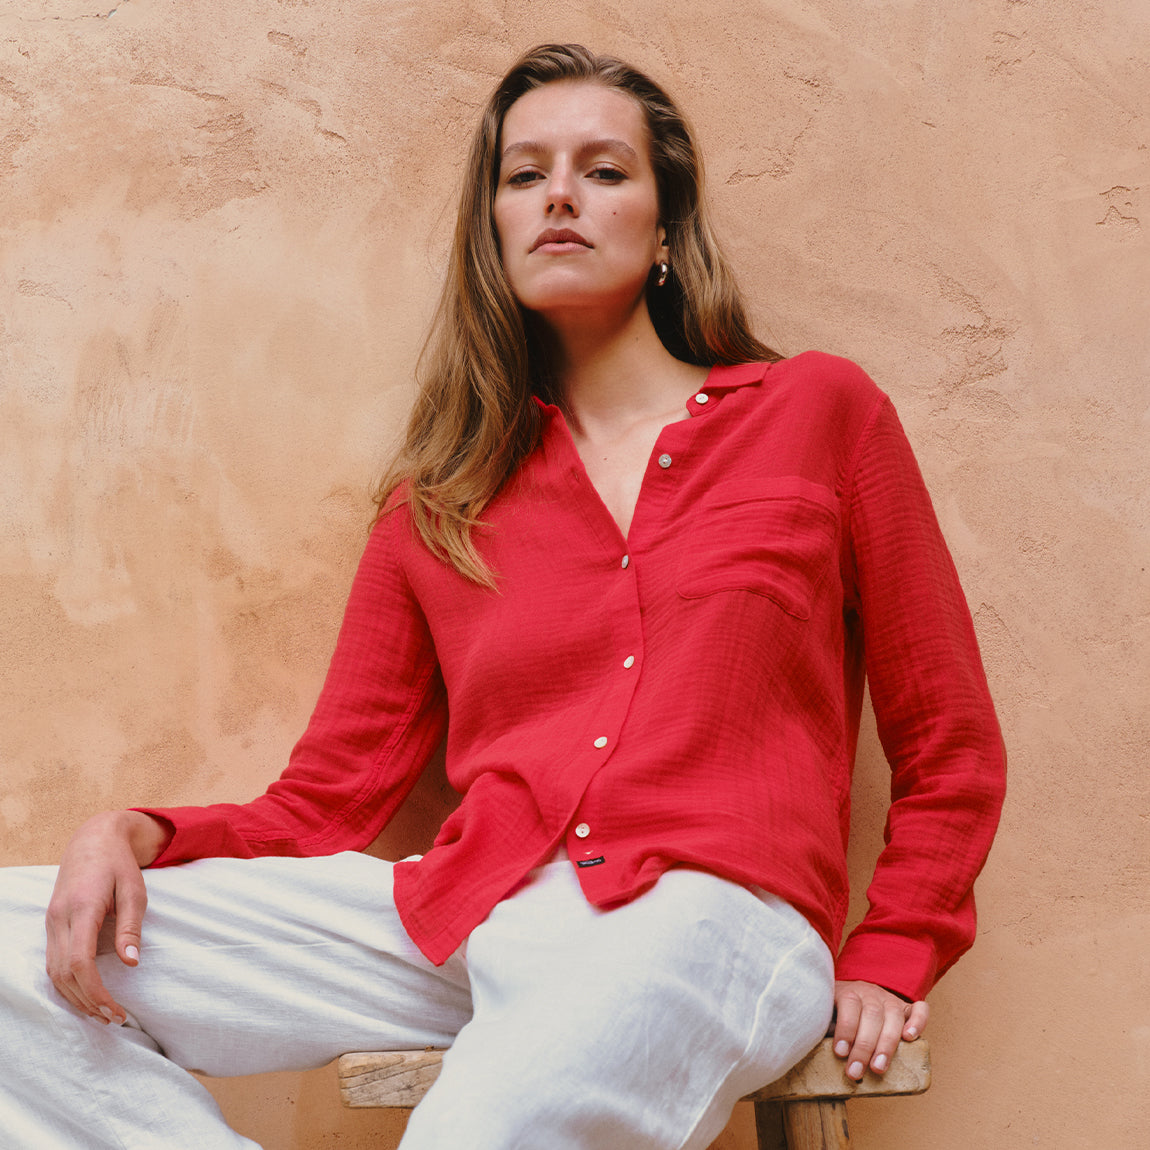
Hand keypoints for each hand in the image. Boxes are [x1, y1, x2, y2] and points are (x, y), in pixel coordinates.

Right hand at [45, 810, 169, 1024]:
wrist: (93, 840)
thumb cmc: (119, 864)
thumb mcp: (135, 891)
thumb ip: (131, 928)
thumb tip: (131, 964)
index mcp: (82, 909)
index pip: (80, 962)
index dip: (95, 992)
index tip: (115, 1010)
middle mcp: (59, 918)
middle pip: (63, 974)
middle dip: (87, 1002)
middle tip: (113, 1019)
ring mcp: (51, 922)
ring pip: (53, 972)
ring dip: (74, 997)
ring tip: (101, 1013)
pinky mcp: (51, 925)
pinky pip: (52, 962)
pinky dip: (66, 983)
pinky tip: (84, 994)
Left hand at [831, 979, 928, 1080]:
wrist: (853, 992)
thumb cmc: (837, 1011)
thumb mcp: (827, 1015)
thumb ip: (827, 1028)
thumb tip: (827, 1053)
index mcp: (849, 992)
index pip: (849, 1005)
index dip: (845, 1029)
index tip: (840, 1052)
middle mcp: (870, 993)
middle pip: (872, 1015)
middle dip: (864, 1046)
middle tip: (856, 1071)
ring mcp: (889, 999)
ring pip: (893, 1015)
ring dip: (886, 1044)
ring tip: (878, 1067)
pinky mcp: (906, 1008)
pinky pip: (920, 1009)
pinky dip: (919, 1022)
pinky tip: (910, 1038)